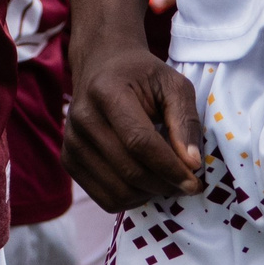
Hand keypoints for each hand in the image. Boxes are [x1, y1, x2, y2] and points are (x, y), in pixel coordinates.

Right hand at [65, 34, 206, 209]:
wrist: (101, 65)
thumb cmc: (142, 75)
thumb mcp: (173, 85)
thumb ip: (186, 121)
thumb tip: (192, 164)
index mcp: (106, 92)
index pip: (139, 142)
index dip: (170, 168)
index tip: (195, 181)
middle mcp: (82, 117)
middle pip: (130, 171)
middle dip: (166, 185)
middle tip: (187, 184)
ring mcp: (71, 141)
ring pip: (119, 191)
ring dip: (150, 194)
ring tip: (165, 180)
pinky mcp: (69, 159)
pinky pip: (105, 198)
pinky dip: (132, 199)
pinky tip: (144, 182)